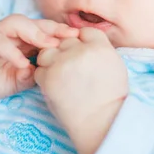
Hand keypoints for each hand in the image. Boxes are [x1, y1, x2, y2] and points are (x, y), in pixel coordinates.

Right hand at [0, 14, 77, 101]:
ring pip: (17, 23)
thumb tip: (51, 71)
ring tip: (49, 46)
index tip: (81, 39)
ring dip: (34, 33)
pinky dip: (11, 51)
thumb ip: (35, 74)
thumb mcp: (19, 80)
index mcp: (23, 38)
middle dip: (54, 29)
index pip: (45, 30)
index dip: (62, 33)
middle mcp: (10, 32)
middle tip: (71, 37)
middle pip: (35, 22)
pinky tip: (22, 63)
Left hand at [35, 28, 127, 153]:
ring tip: (60, 76)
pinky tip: (55, 87)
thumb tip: (85, 41)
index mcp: (100, 46)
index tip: (82, 54)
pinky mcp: (49, 77)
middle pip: (65, 40)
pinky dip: (44, 77)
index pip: (84, 32)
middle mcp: (80, 50)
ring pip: (47, 51)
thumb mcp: (115, 65)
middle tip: (70, 69)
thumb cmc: (110, 96)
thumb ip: (99, 49)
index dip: (81, 42)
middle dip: (65, 51)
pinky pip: (39, 70)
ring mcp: (63, 63)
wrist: (100, 122)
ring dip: (50, 61)